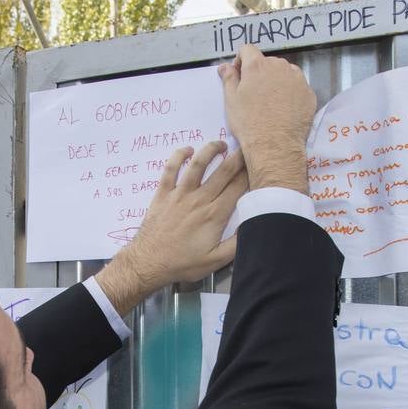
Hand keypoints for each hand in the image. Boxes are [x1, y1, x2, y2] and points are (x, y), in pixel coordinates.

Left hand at [96, 141, 246, 314]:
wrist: (149, 262)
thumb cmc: (183, 263)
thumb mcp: (216, 261)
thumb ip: (237, 244)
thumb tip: (253, 225)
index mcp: (215, 214)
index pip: (239, 187)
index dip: (250, 174)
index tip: (258, 167)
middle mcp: (200, 199)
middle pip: (224, 171)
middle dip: (238, 157)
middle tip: (247, 147)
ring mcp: (180, 194)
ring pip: (198, 164)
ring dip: (211, 150)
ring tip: (221, 144)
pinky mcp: (163, 193)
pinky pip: (171, 169)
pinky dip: (178, 156)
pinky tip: (187, 150)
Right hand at [219, 45, 313, 192]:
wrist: (275, 145)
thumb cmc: (249, 123)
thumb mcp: (231, 100)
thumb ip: (228, 78)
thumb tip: (225, 66)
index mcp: (257, 66)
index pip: (247, 49)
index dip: (241, 60)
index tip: (239, 74)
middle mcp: (279, 67)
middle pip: (267, 62)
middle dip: (260, 72)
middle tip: (254, 93)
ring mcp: (297, 79)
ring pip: (284, 72)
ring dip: (277, 80)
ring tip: (271, 102)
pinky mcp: (308, 93)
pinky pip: (298, 86)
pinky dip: (291, 92)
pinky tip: (284, 109)